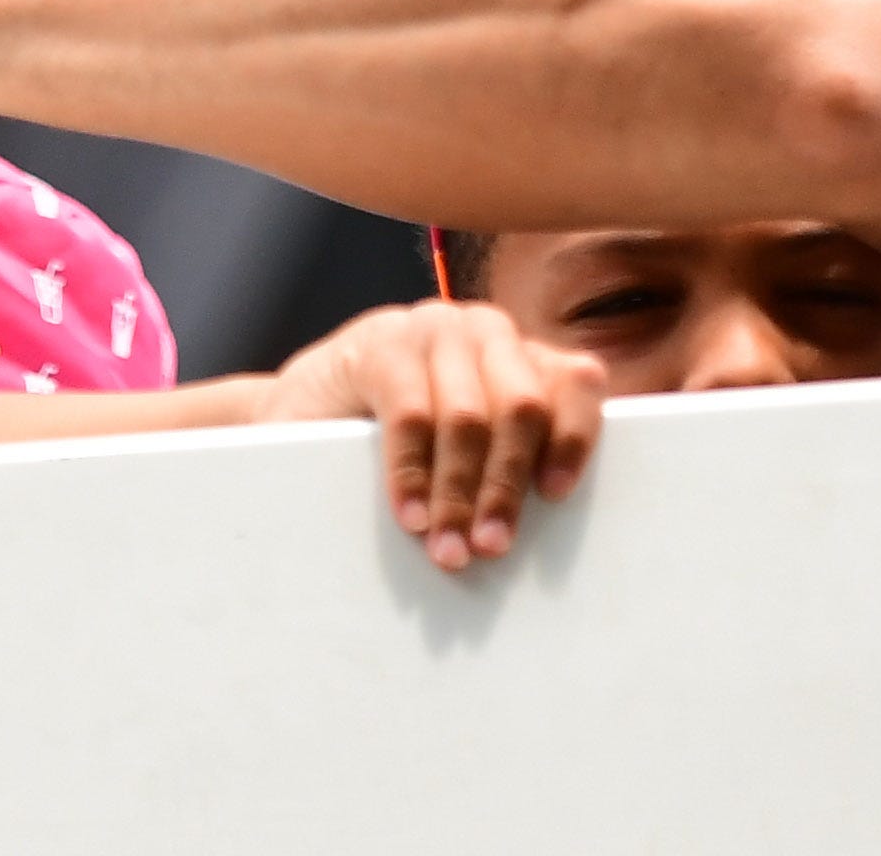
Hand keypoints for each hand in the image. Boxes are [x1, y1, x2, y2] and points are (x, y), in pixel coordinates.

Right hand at [258, 299, 608, 571]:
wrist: (304, 409)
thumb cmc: (399, 436)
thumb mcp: (463, 443)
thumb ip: (503, 464)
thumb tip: (544, 536)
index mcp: (522, 356)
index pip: (576, 382)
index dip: (574, 438)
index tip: (555, 495)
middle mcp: (487, 332)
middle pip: (522, 407)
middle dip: (507, 485)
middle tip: (490, 547)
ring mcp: (433, 329)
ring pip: (468, 418)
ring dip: (460, 494)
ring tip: (449, 550)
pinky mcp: (382, 344)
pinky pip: (410, 415)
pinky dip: (412, 475)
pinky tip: (410, 516)